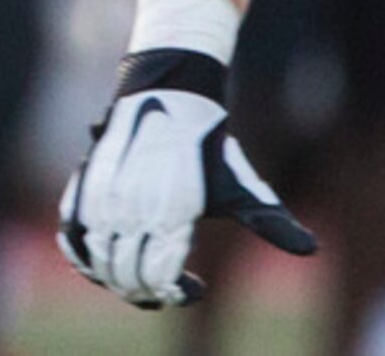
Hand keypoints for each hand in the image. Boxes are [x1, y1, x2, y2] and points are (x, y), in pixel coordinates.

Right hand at [57, 47, 314, 308]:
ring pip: (96, 262)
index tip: (195, 285)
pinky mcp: (84, 185)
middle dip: (147, 291)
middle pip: (126, 277)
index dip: (176, 293)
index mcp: (171, 212)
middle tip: (168, 286)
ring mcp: (103, 196)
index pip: (159, 279)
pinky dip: (83, 255)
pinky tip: (103, 260)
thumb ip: (272, 222)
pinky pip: (71, 236)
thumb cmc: (209, 144)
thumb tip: (313, 250)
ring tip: (138, 276)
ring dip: (115, 278)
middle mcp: (131, 207)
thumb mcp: (243, 185)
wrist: (170, 90)